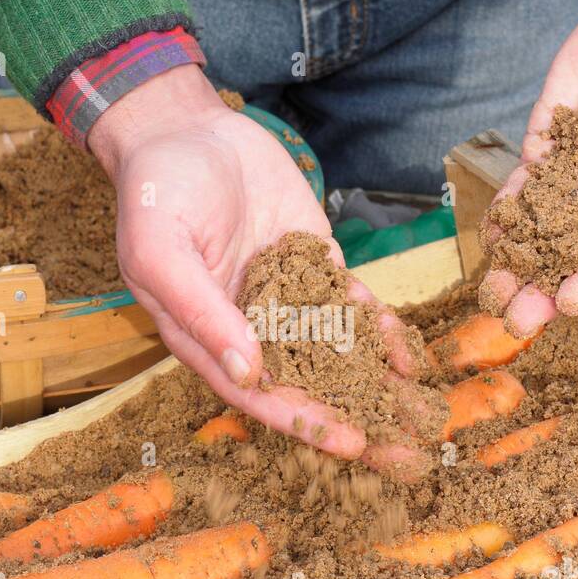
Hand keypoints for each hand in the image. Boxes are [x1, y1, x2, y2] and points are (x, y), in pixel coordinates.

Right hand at [90, 65, 430, 474]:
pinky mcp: (313, 263)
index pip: (258, 392)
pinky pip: (350, 303)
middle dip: (354, 415)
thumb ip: (201, 312)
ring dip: (376, 382)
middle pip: (305, 383)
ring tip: (420, 413)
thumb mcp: (162, 250)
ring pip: (336, 349)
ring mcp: (285, 295)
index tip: (348, 443)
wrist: (186, 128)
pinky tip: (408, 350)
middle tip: (402, 449)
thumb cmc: (157, 192)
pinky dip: (378, 327)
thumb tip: (246, 371)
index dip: (302, 421)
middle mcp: (248, 326)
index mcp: (204, 336)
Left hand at [481, 0, 577, 335]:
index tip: (567, 303)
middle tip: (514, 320)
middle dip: (543, 287)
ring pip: (543, 227)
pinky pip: (525, 184)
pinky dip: (507, 209)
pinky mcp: (550, 147)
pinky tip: (491, 234)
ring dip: (516, 261)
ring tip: (491, 290)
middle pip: (576, 253)